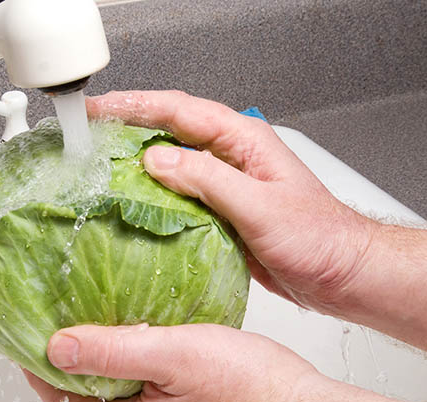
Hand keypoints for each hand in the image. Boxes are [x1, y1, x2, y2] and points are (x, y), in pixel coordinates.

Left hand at [26, 324, 399, 401]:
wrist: (295, 397)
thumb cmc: (249, 389)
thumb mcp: (176, 358)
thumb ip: (115, 352)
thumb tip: (57, 345)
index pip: (62, 392)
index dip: (37, 359)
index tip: (24, 327)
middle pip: (80, 383)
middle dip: (63, 348)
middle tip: (48, 310)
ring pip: (106, 374)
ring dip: (92, 343)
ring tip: (80, 308)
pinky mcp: (172, 392)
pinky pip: (133, 368)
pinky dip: (122, 342)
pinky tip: (127, 316)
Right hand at [86, 90, 376, 312]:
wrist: (339, 271)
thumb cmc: (318, 237)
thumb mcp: (261, 206)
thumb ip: (210, 180)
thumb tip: (158, 160)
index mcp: (244, 141)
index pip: (180, 111)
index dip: (134, 106)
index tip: (98, 108)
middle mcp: (232, 156)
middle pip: (169, 129)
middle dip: (126, 126)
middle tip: (86, 131)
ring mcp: (225, 182)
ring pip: (170, 162)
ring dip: (134, 160)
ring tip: (97, 163)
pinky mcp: (220, 209)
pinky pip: (177, 194)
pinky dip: (151, 194)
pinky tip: (129, 203)